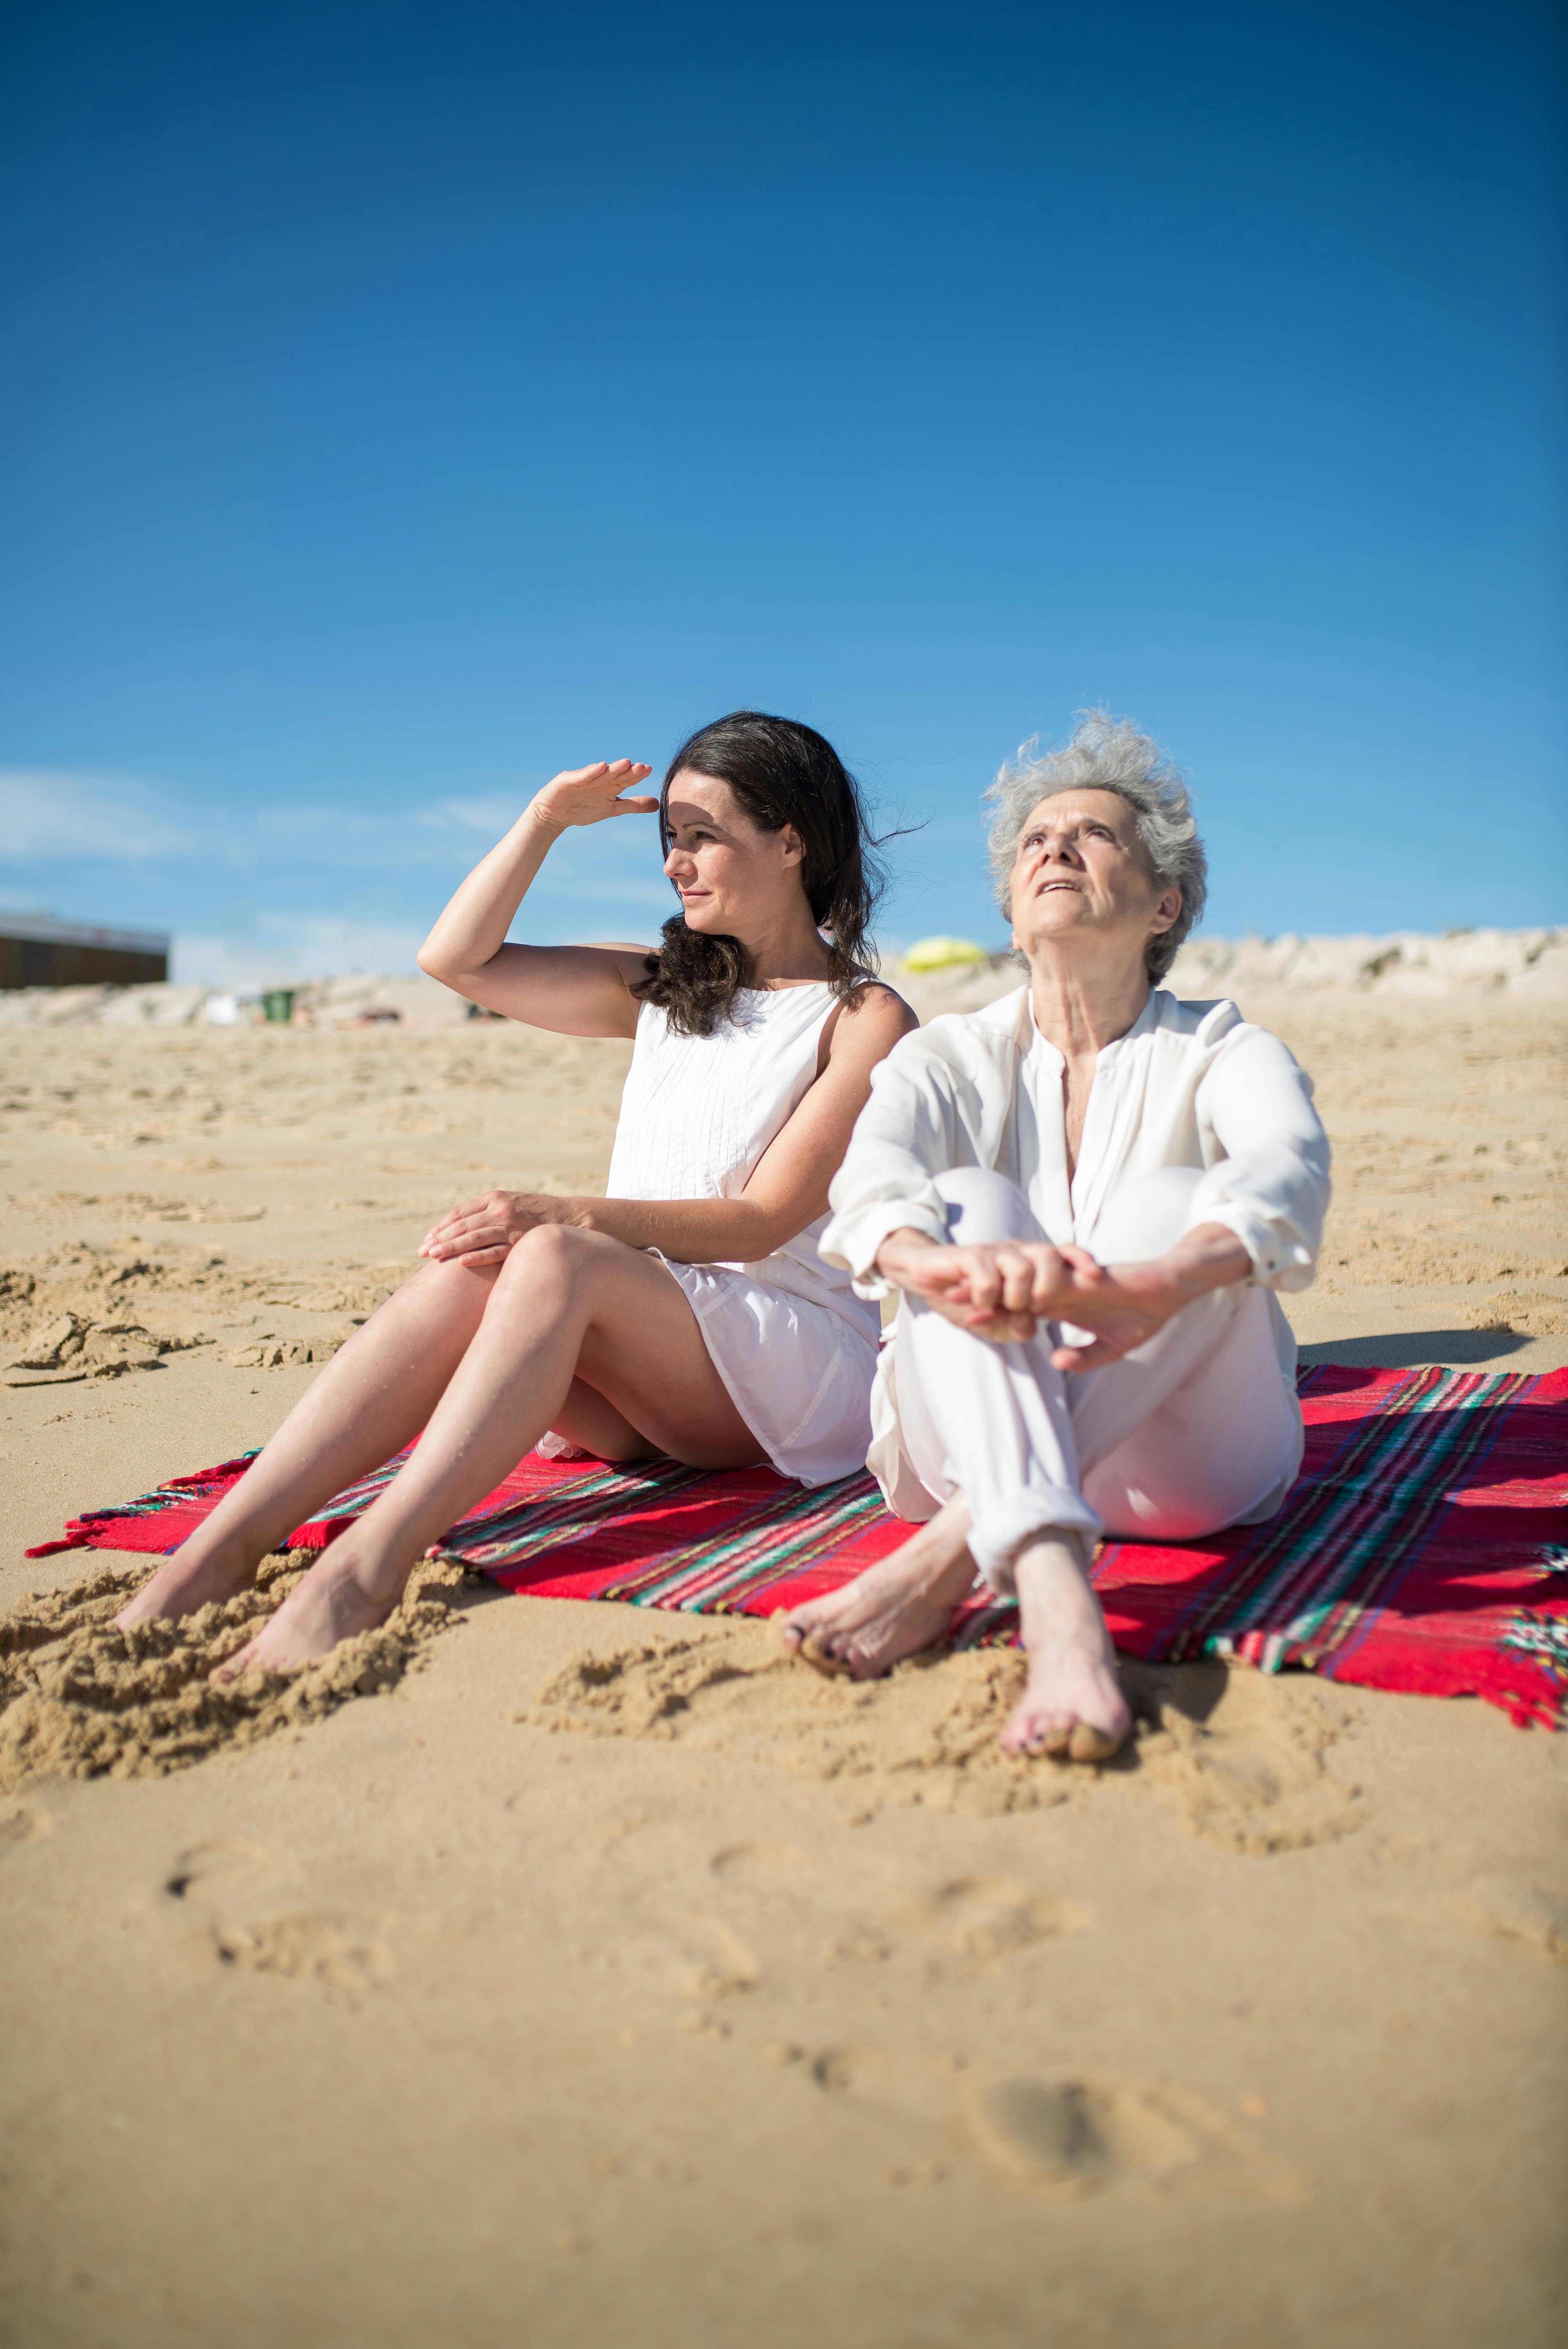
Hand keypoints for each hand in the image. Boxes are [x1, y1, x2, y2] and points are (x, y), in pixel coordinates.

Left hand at [419, 1190, 561, 1267]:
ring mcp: (511, 1226)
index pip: (459, 1213)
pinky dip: (477, 1256)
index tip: (427, 1239)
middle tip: (423, 1252)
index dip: (441, 1227)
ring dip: (451, 1247)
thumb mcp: (511, 1204)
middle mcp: (500, 1209)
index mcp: (494, 1198)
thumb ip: (488, 1212)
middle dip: (440, 1239)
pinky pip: (495, 1251)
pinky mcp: (521, 1242)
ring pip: (474, 1237)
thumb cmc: (537, 1214)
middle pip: (462, 1225)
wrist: (572, 1219)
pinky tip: (461, 1262)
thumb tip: (461, 1228)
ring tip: (434, 1257)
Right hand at [531, 760, 658, 830]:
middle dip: (628, 771)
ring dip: (613, 768)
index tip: (648, 770)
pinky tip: (600, 767)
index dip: (636, 776)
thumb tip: (658, 804)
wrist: (555, 814)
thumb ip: (634, 805)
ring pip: (601, 774)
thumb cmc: (584, 809)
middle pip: (616, 775)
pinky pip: (581, 776)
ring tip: (626, 763)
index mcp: (610, 786)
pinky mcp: (569, 781)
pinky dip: (590, 772)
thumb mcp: (612, 809)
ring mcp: (584, 779)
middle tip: (642, 767)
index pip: (626, 780)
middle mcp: (599, 779)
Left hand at [875, 1232, 1187, 1367]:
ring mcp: (1065, 1283)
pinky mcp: (1078, 1279)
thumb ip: (1084, 1357)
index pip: (1018, 1309)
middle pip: (1009, 1291)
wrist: (1168, 1291)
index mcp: (1060, 1305)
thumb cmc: (1142, 1317)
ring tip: (954, 1292)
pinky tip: (996, 1287)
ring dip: (988, 1287)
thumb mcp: (1110, 1348)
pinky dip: (1020, 1283)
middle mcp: (1057, 1291)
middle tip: (941, 1298)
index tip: (965, 1319)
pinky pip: (1043, 1280)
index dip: (993, 1313)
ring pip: (1018, 1283)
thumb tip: (1057, 1362)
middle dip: (977, 1295)